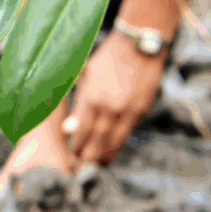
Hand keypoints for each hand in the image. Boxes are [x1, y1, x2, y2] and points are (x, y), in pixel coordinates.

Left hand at [63, 32, 166, 165]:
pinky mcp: (142, 109)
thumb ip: (78, 103)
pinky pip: (128, 131)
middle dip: (90, 154)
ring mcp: (128, 109)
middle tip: (82, 165)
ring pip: (115, 139)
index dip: (78, 144)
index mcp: (92, 96)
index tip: (72, 153)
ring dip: (105, 154)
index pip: (82, 129)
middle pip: (98, 138)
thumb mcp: (86, 76)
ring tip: (98, 164)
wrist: (138, 46)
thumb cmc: (106, 59)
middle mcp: (110, 106)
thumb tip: (68, 128)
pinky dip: (119, 143)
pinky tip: (113, 149)